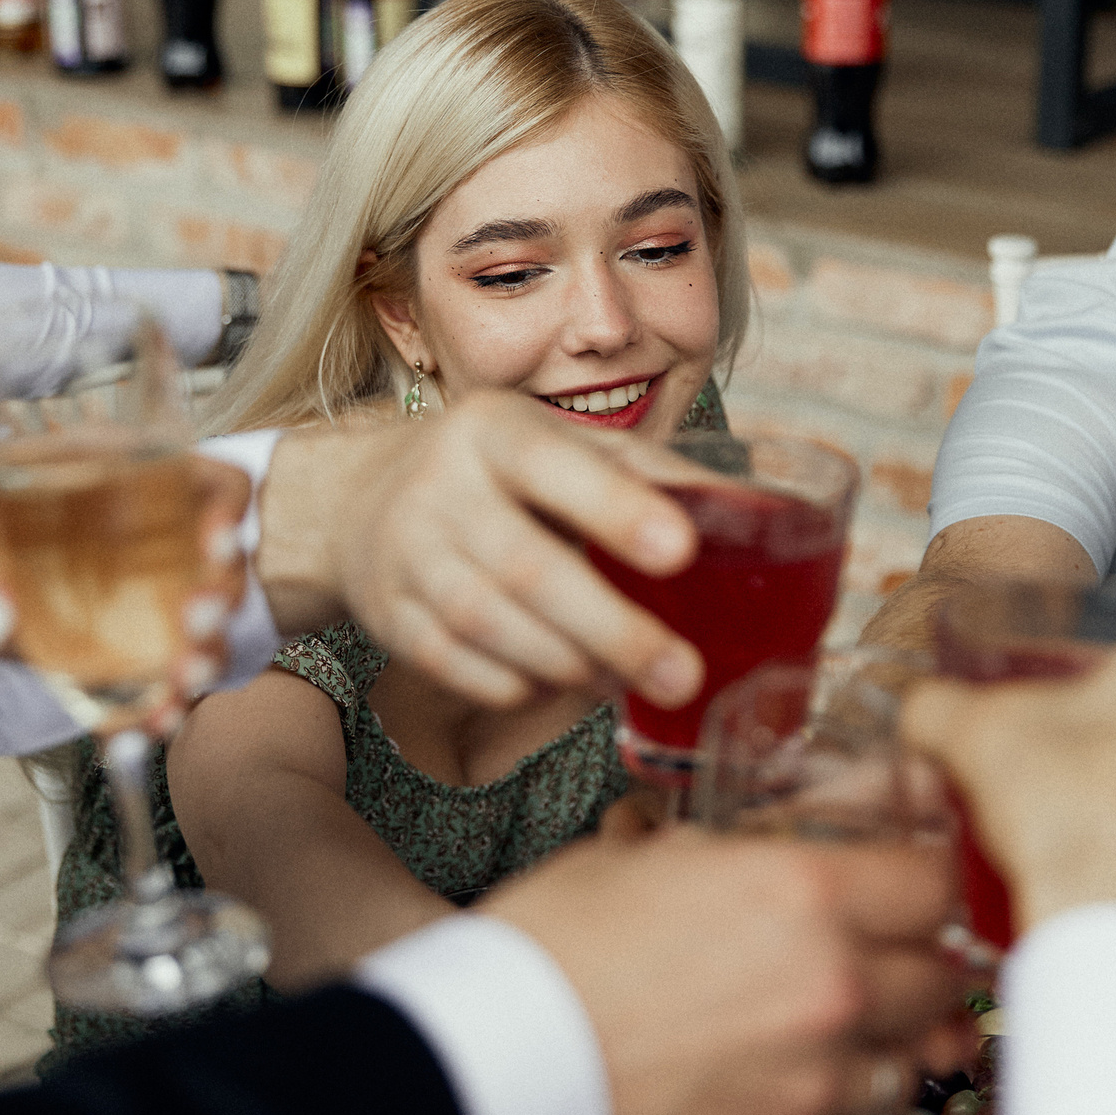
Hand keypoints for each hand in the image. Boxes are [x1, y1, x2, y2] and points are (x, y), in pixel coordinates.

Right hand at [257, 391, 702, 708]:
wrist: (360, 498)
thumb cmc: (494, 472)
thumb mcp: (558, 445)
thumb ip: (647, 475)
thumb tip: (755, 513)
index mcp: (495, 430)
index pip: (555, 464)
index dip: (617, 509)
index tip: (680, 550)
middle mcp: (441, 486)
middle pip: (528, 568)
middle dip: (612, 628)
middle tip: (681, 673)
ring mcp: (406, 554)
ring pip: (490, 625)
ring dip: (569, 663)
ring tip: (628, 683)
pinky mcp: (387, 615)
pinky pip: (454, 664)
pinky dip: (515, 682)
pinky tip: (560, 684)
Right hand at [482, 826, 970, 1114]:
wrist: (496, 1071)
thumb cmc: (546, 955)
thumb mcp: (634, 857)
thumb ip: (719, 853)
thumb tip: (737, 849)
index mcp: (801, 892)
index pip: (934, 882)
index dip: (928, 876)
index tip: (915, 878)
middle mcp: (834, 984)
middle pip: (942, 974)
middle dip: (919, 958)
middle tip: (887, 948)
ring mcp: (818, 1076)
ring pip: (913, 1056)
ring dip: (892, 1034)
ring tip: (846, 1020)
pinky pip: (851, 1114)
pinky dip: (838, 1093)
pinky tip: (791, 1072)